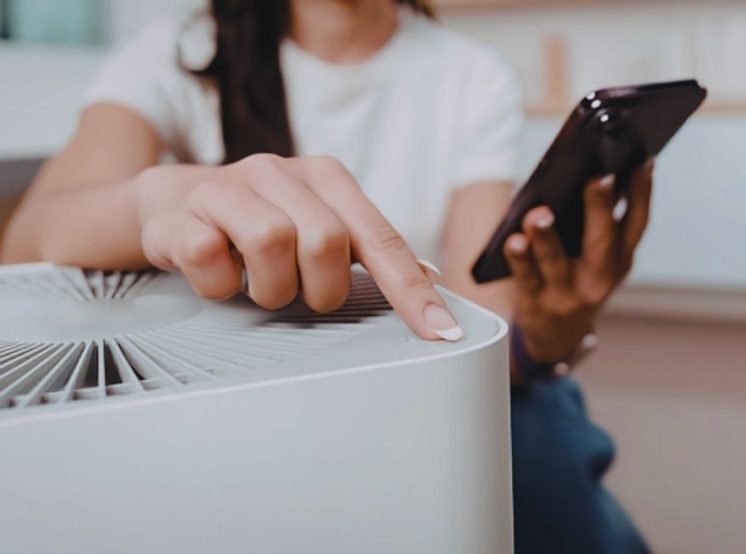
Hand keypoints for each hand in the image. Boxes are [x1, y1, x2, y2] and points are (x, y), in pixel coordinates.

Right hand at [134, 154, 461, 340]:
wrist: (173, 202)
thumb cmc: (258, 220)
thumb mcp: (318, 224)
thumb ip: (369, 248)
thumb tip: (429, 278)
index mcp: (327, 178)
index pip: (382, 239)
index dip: (412, 290)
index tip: (440, 332)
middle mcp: (280, 173)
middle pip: (326, 242)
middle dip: (320, 288)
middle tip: (300, 290)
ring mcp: (227, 188)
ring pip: (270, 244)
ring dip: (270, 288)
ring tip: (258, 283)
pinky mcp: (181, 214)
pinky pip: (211, 259)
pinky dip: (220, 284)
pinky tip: (220, 275)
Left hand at [503, 160, 653, 362]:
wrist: (557, 336)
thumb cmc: (577, 279)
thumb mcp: (599, 258)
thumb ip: (596, 223)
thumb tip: (581, 173)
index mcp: (620, 259)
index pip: (637, 222)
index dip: (642, 193)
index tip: (642, 162)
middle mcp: (599, 277)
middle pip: (602, 240)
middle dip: (600, 208)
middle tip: (598, 178)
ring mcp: (568, 293)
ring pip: (556, 262)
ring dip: (548, 237)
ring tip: (540, 215)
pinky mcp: (537, 303)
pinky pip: (525, 278)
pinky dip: (519, 259)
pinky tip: (513, 240)